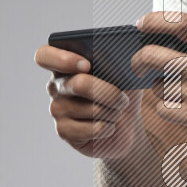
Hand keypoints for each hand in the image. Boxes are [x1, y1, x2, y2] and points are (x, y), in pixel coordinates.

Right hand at [34, 43, 143, 158]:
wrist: (126, 126)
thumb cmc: (124, 93)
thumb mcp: (130, 74)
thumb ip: (132, 61)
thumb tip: (141, 58)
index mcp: (65, 63)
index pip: (45, 56)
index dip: (61, 59)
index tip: (86, 65)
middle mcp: (56, 85)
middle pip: (79, 84)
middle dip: (109, 92)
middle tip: (123, 99)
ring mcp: (57, 109)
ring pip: (91, 109)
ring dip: (113, 112)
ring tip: (116, 112)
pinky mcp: (63, 131)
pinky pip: (91, 129)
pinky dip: (108, 128)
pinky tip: (108, 127)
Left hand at [132, 11, 186, 152]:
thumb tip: (174, 29)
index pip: (179, 23)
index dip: (154, 20)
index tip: (141, 24)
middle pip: (152, 55)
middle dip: (138, 59)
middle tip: (138, 64)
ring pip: (156, 85)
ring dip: (160, 87)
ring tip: (177, 89)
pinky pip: (163, 108)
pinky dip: (167, 107)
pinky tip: (182, 106)